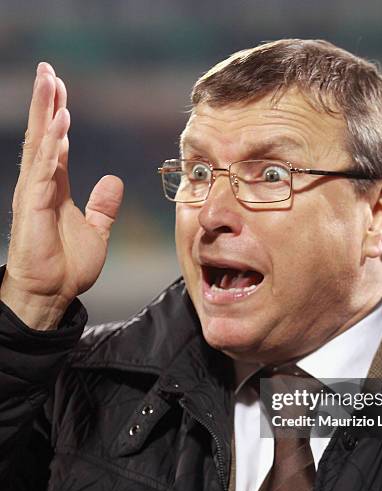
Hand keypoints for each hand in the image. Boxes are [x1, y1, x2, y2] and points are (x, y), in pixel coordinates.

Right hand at [0, 62, 122, 329]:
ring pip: (39, 145)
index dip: (57, 116)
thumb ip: (103, 206)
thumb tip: (113, 182)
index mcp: (55, 188)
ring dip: (46, 113)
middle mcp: (41, 185)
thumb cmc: (68, 266)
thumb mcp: (96, 231)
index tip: (61, 89)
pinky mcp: (33, 206)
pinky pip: (43, 170)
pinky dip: (51, 146)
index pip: (55, 144)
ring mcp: (34, 194)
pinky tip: (58, 124)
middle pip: (43, 136)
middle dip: (46, 102)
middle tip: (48, 70)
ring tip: (50, 82)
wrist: (53, 293)